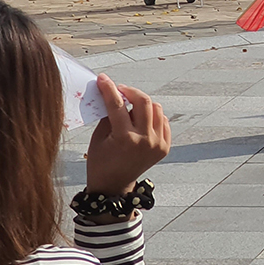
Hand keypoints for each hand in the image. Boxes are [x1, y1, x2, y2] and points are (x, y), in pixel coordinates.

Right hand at [84, 75, 170, 200]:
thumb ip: (107, 115)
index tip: (103, 78)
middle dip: (130, 91)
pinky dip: (152, 116)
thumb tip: (112, 93)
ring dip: (142, 103)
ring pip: (156, 109)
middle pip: (143, 102)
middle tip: (119, 89)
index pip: (117, 105)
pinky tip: (141, 120)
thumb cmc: (100, 161)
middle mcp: (145, 140)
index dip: (109, 89)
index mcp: (125, 138)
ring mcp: (158, 143)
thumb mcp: (98, 138)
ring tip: (129, 107)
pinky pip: (163, 121)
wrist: (114, 186)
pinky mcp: (165, 146)